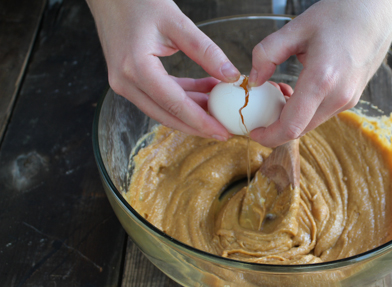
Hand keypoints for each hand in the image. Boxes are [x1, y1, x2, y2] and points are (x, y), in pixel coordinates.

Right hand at [86, 0, 239, 140]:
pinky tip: (203, 92)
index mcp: (136, 68)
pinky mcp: (129, 80)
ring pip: (162, 109)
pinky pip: (158, 97)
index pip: (174, 105)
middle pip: (167, 115)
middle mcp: (125, 82)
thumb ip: (205, 51)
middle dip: (196, 125)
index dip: (201, 121)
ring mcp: (124, 83)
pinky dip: (181, 97)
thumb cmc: (138, 1)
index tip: (222, 132)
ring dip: (190, 111)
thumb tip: (231, 76)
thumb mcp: (177, 22)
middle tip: (223, 131)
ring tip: (218, 107)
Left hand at [248, 0, 391, 147]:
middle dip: (276, 125)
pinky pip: (322, 113)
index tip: (254, 132)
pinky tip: (298, 90)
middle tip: (263, 105)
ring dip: (291, 116)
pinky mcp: (352, 97)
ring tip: (280, 91)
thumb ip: (268, 54)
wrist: (378, 10)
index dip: (269, 136)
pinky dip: (305, 109)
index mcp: (322, 80)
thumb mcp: (296, 28)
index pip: (291, 126)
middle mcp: (339, 96)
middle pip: (300, 129)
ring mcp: (348, 99)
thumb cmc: (341, 14)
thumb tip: (253, 79)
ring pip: (311, 123)